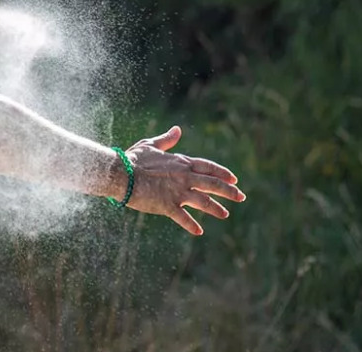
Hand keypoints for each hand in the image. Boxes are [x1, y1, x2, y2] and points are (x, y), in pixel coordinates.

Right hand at [121, 126, 245, 234]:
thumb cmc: (133, 159)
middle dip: (229, 191)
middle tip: (241, 197)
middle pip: (213, 184)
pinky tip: (199, 232)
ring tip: (225, 214)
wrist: (120, 173)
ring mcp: (178, 192)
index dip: (223, 173)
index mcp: (181, 163)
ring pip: (204, 202)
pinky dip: (191, 225)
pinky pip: (184, 218)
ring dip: (216, 209)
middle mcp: (184, 177)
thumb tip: (178, 130)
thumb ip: (167, 139)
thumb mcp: (151, 145)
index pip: (208, 168)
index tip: (234, 179)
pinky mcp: (167, 206)